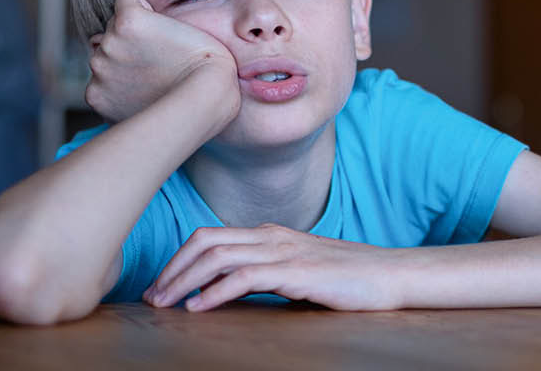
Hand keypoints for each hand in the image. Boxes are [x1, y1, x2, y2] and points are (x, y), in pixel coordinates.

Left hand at [86, 0, 238, 122]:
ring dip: (121, 66)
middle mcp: (108, 42)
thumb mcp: (188, 25)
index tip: (158, 31)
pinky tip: (140, 96)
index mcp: (130, 19)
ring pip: (105, 58)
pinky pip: (101, 86)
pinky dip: (115, 92)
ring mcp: (100, 70)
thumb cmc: (207, 67)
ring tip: (150, 80)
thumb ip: (156, 19)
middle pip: (113, 30)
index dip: (145, 13)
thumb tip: (132, 29)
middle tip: (157, 60)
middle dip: (130, 42)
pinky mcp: (97, 96)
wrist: (203, 105)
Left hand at [144, 224, 404, 311]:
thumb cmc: (348, 279)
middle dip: (171, 269)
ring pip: (216, 256)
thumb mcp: (298, 272)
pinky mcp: (295, 272)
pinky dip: (214, 291)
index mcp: (269, 233)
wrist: (390, 275)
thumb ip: (266, 275)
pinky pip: (243, 277)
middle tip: (151, 297)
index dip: (178, 259)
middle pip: (204, 241)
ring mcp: (283, 251)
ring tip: (164, 304)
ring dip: (183, 281)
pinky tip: (198, 307)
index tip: (161, 286)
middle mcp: (271, 236)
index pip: (209, 236)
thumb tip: (230, 293)